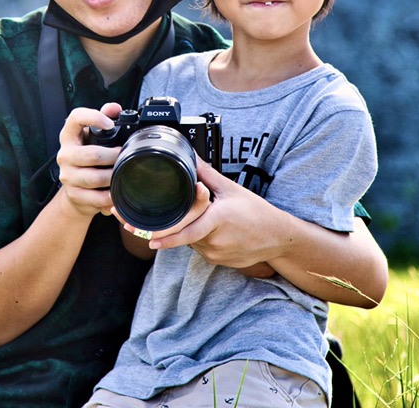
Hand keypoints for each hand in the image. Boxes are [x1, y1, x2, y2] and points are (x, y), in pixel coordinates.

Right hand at [55, 102, 122, 216]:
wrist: (76, 190)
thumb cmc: (87, 158)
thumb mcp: (93, 137)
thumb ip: (104, 118)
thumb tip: (114, 108)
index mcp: (69, 136)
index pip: (75, 118)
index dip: (93, 117)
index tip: (110, 124)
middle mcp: (65, 155)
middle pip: (93, 154)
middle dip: (114, 156)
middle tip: (124, 156)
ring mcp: (67, 176)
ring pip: (95, 178)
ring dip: (113, 176)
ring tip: (122, 172)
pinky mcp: (74, 194)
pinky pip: (96, 197)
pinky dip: (110, 196)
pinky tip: (116, 191)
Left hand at [148, 159, 282, 273]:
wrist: (276, 237)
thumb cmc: (256, 212)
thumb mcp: (231, 189)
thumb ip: (207, 174)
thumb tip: (190, 157)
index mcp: (219, 219)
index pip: (188, 231)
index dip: (168, 235)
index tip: (150, 238)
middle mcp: (216, 240)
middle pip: (186, 234)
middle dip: (167, 232)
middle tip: (142, 230)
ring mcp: (217, 253)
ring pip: (191, 242)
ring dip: (188, 231)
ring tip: (205, 220)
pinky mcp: (218, 261)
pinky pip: (200, 249)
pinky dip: (198, 239)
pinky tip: (211, 230)